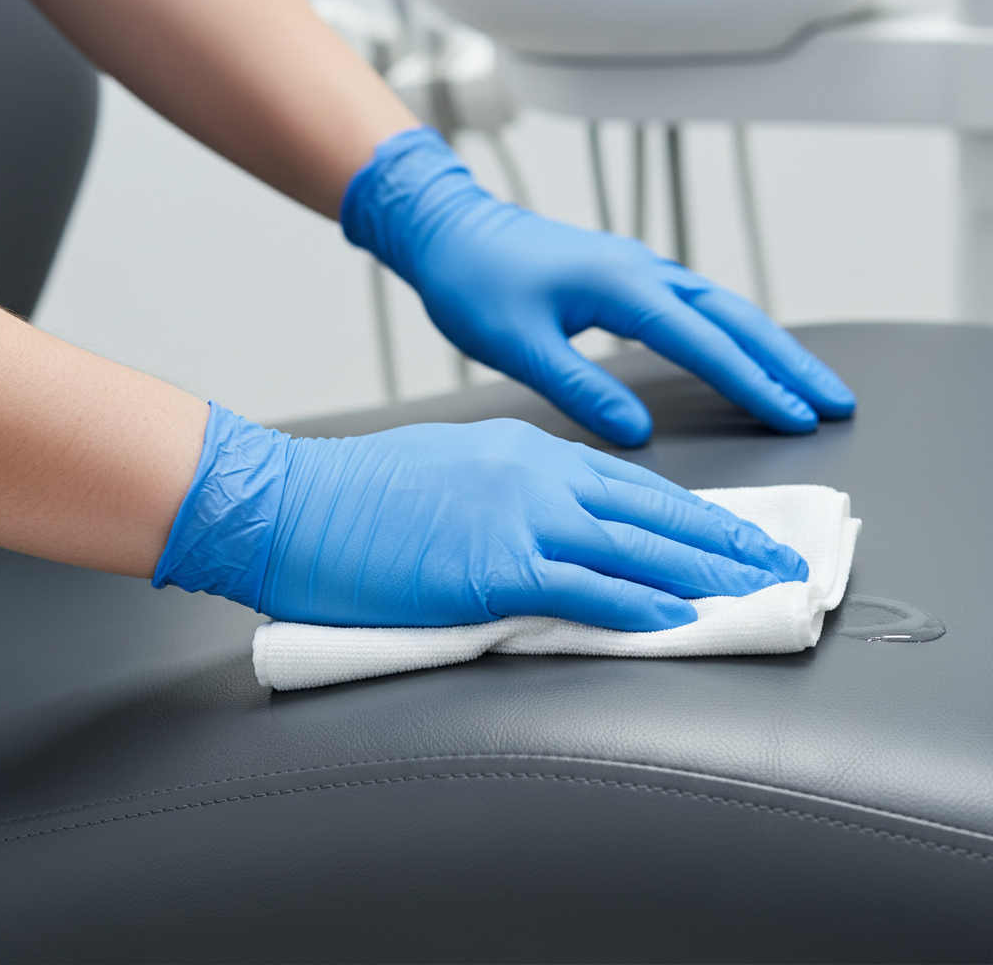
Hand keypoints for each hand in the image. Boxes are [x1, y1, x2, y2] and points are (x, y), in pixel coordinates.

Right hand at [154, 405, 807, 630]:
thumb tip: (550, 533)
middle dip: (725, 539)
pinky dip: (637, 605)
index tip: (731, 533)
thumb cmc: (356, 495)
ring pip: (634, 548)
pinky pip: (583, 589)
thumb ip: (510, 497)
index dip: (690, 514)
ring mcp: (517, 519)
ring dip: (703, 574)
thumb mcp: (450, 475)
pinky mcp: (491, 568)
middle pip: (652, 511)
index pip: (631, 485)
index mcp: (526, 451)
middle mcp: (536, 476)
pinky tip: (678, 619)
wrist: (290, 501)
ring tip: (757, 593)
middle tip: (779, 561)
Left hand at [342, 127, 855, 446]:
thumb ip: (580, 390)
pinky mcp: (627, 276)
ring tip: (808, 381)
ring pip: (723, 307)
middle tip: (836, 399)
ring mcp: (638, 268)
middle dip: (790, 362)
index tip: (796, 416)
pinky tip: (744, 351)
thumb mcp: (519, 345)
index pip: (705, 343)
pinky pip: (698, 303)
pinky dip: (733, 331)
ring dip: (770, 345)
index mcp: (620, 287)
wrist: (449, 231)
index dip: (754, 384)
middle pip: (736, 318)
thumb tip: (635, 432)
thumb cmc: (474, 283)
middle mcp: (641, 270)